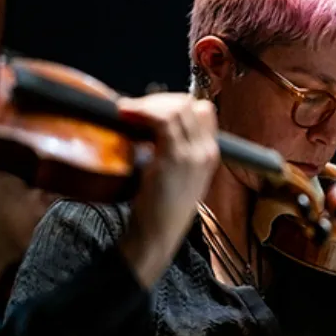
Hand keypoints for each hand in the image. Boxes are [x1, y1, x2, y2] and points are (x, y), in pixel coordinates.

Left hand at [116, 93, 219, 286]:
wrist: (158, 235)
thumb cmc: (160, 208)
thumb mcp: (175, 175)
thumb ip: (173, 150)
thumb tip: (148, 125)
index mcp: (210, 155)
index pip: (203, 111)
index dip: (176, 104)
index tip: (152, 111)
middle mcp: (207, 152)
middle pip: (189, 105)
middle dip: (160, 101)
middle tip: (135, 109)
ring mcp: (193, 155)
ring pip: (177, 108)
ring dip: (148, 104)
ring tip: (127, 111)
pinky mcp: (175, 158)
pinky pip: (163, 121)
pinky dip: (142, 112)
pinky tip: (125, 114)